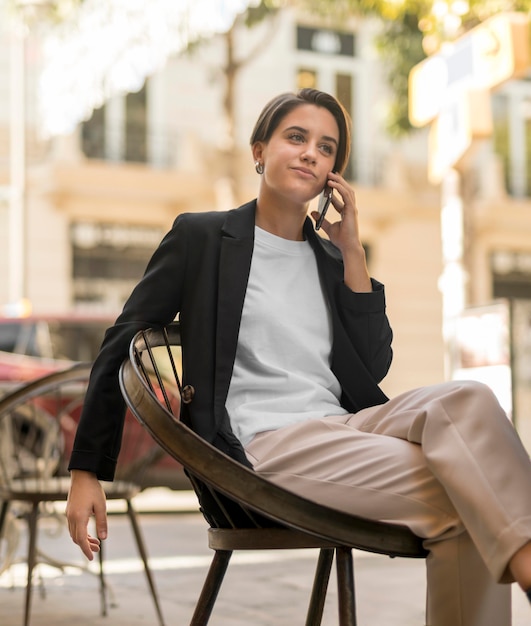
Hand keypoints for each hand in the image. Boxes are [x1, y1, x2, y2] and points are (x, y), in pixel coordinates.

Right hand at [66, 470, 107, 559]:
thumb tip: (104, 538)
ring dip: (84, 540)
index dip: (86, 550)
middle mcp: (71, 518)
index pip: (81, 540)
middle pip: (77, 538)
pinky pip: (73, 527)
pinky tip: (89, 532)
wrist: (82, 475)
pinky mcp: (69, 511)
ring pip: (74, 533)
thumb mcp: (101, 506)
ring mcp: (69, 514)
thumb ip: (102, 522)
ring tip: (96, 542)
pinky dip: (80, 533)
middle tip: (98, 549)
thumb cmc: (93, 489)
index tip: (92, 558)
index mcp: (79, 518)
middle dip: (86, 546)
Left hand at [311, 172, 371, 291]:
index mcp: (346, 211)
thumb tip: (313, 213)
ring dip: (339, 181)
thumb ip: (321, 220)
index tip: (326, 184)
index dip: (334, 190)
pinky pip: (346, 195)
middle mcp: (350, 208)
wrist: (347, 247)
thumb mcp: (328, 228)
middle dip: (338, 181)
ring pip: (347, 190)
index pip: (340, 197)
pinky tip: (332, 184)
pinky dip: (339, 188)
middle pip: (345, 190)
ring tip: (330, 175)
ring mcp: (352, 209)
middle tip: (329, 174)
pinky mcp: (351, 210)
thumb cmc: (341, 239)